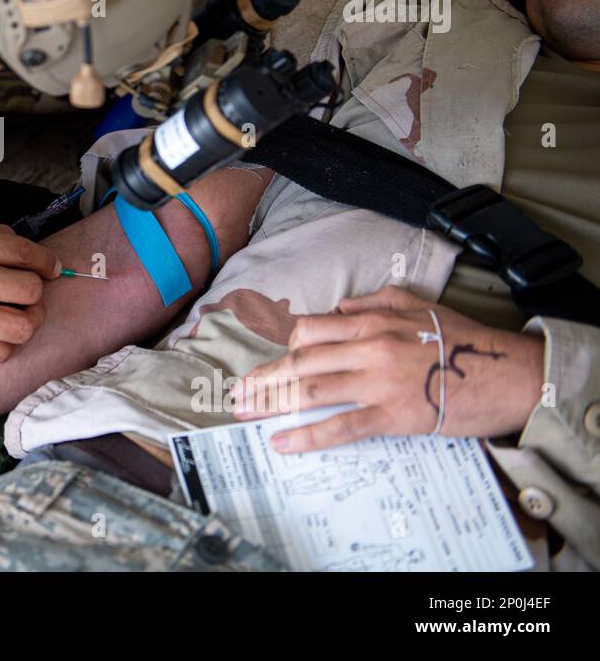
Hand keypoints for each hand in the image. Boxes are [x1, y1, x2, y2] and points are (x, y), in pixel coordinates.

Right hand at [0, 219, 60, 362]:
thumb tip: (23, 250)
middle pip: (32, 291)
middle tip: (27, 291)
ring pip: (23, 326)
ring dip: (28, 320)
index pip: (28, 254)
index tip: (50, 268)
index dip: (47, 263)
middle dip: (36, 290)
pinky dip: (6, 344)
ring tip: (20, 315)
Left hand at [233, 286, 545, 452]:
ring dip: (271, 401)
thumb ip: (371, 303)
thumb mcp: (415, 305)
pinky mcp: (392, 414)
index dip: (280, 346)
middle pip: (300, 361)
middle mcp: (367, 347)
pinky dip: (307, 435)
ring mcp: (377, 382)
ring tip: (244, 411)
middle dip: (262, 376)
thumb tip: (337, 311)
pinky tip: (282, 441)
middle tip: (236, 392)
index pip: (309, 330)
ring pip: (311, 390)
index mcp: (370, 321)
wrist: (509, 372)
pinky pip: (340, 426)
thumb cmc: (464, 339)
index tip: (262, 360)